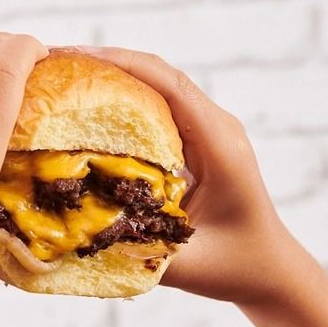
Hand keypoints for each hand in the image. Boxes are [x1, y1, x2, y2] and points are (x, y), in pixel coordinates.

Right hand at [81, 47, 327, 326]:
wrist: (270, 269)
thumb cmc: (234, 267)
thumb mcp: (182, 264)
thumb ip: (132, 248)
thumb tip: (68, 233)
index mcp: (221, 146)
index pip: (170, 86)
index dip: (121, 64)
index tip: (74, 57)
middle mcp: (218, 127)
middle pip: (161, 74)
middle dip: (109, 62)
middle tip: (56, 62)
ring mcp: (211, 129)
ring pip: (160, 84)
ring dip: (116, 74)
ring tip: (67, 76)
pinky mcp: (200, 138)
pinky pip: (161, 104)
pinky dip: (126, 96)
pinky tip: (92, 105)